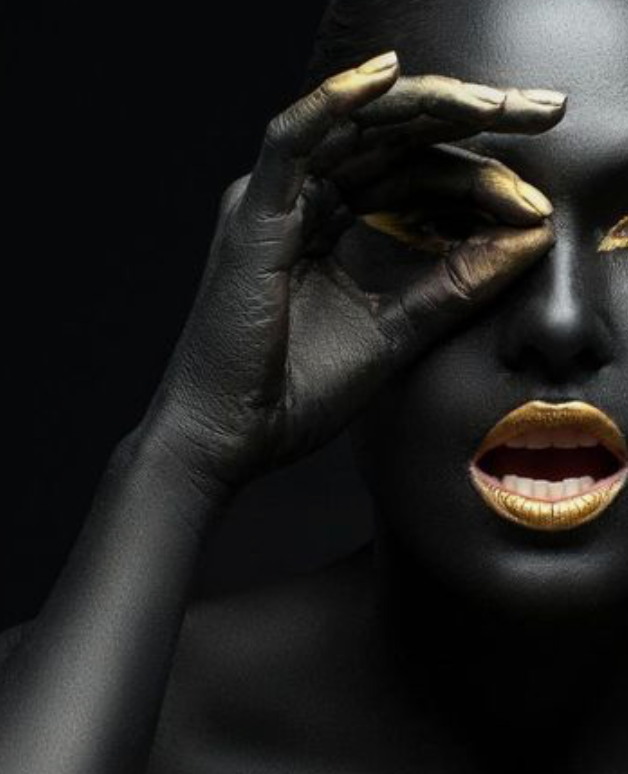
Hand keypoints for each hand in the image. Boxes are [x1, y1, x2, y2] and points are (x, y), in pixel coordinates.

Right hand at [145, 52, 564, 496]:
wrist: (230, 438)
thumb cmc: (296, 391)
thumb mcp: (397, 329)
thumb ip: (457, 282)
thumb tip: (531, 235)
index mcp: (326, 228)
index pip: (407, 178)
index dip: (473, 178)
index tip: (534, 204)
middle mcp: (300, 204)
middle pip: (389, 142)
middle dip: (465, 121)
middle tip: (539, 113)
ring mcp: (272, 204)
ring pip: (353, 129)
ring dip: (424, 106)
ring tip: (495, 103)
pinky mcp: (251, 216)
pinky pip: (292, 142)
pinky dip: (334, 105)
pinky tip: (385, 77)